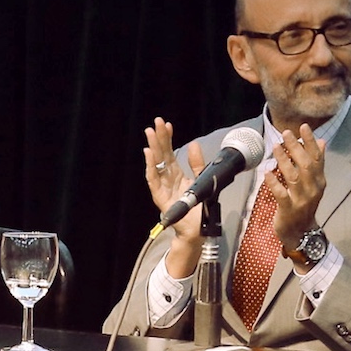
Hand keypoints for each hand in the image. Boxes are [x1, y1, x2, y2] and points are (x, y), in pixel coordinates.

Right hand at [143, 117, 206, 275]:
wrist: (197, 229)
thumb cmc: (198, 207)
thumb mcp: (201, 181)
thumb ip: (197, 164)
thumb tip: (194, 144)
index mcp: (177, 175)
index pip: (170, 153)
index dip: (168, 138)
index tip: (167, 125)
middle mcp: (168, 179)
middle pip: (161, 155)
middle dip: (158, 138)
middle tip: (156, 122)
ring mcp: (162, 187)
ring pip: (155, 164)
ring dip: (152, 148)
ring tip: (149, 133)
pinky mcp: (160, 197)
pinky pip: (153, 179)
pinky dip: (150, 166)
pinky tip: (149, 154)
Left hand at [269, 124, 327, 250]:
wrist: (301, 232)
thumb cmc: (304, 204)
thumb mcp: (314, 183)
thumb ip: (316, 163)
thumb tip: (322, 141)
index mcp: (319, 181)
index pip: (317, 158)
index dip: (310, 142)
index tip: (304, 127)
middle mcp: (312, 189)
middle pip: (305, 165)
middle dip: (296, 147)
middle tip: (286, 133)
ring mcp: (301, 200)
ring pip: (293, 176)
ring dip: (284, 160)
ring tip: (275, 147)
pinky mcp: (288, 210)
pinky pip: (281, 194)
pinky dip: (274, 183)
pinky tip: (267, 172)